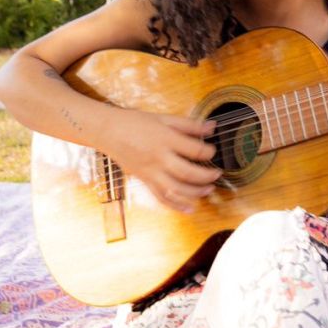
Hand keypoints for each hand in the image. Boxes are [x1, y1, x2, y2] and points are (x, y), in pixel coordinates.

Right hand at [105, 109, 220, 212]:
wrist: (110, 131)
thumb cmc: (136, 122)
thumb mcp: (164, 118)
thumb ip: (189, 124)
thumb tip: (212, 126)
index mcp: (166, 139)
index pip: (194, 149)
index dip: (208, 152)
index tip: (212, 151)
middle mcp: (159, 158)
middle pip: (188, 172)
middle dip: (206, 176)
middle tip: (217, 174)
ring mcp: (151, 172)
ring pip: (177, 189)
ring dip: (196, 192)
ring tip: (209, 190)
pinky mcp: (145, 181)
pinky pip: (162, 197)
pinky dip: (176, 206)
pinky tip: (189, 209)